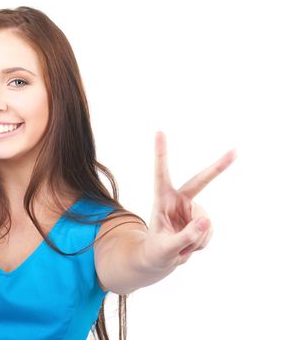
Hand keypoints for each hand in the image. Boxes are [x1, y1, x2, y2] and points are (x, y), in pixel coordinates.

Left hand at [142, 131, 236, 269]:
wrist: (160, 259)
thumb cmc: (155, 251)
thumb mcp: (165, 248)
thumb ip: (184, 236)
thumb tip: (206, 220)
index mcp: (162, 199)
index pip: (161, 173)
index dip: (161, 153)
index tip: (159, 131)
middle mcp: (178, 200)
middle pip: (200, 181)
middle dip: (218, 167)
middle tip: (235, 152)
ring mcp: (192, 209)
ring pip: (205, 221)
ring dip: (196, 238)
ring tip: (181, 246)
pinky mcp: (202, 220)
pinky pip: (209, 231)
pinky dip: (201, 242)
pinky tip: (189, 245)